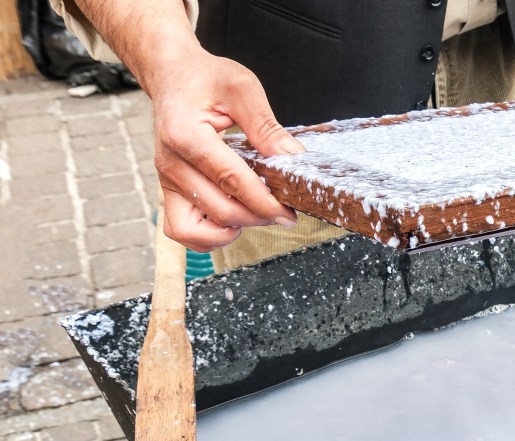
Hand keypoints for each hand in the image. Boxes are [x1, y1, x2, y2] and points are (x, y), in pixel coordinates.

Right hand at [147, 48, 303, 250]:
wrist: (173, 76)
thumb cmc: (204, 79)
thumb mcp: (242, 88)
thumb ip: (267, 126)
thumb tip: (292, 158)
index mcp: (186, 135)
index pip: (231, 180)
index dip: (264, 201)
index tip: (289, 210)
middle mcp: (171, 163)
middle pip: (220, 211)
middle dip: (258, 217)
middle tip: (282, 210)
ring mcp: (167, 181)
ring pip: (197, 231)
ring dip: (232, 230)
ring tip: (254, 213)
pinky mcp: (169, 191)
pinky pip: (182, 231)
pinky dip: (208, 235)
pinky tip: (232, 220)